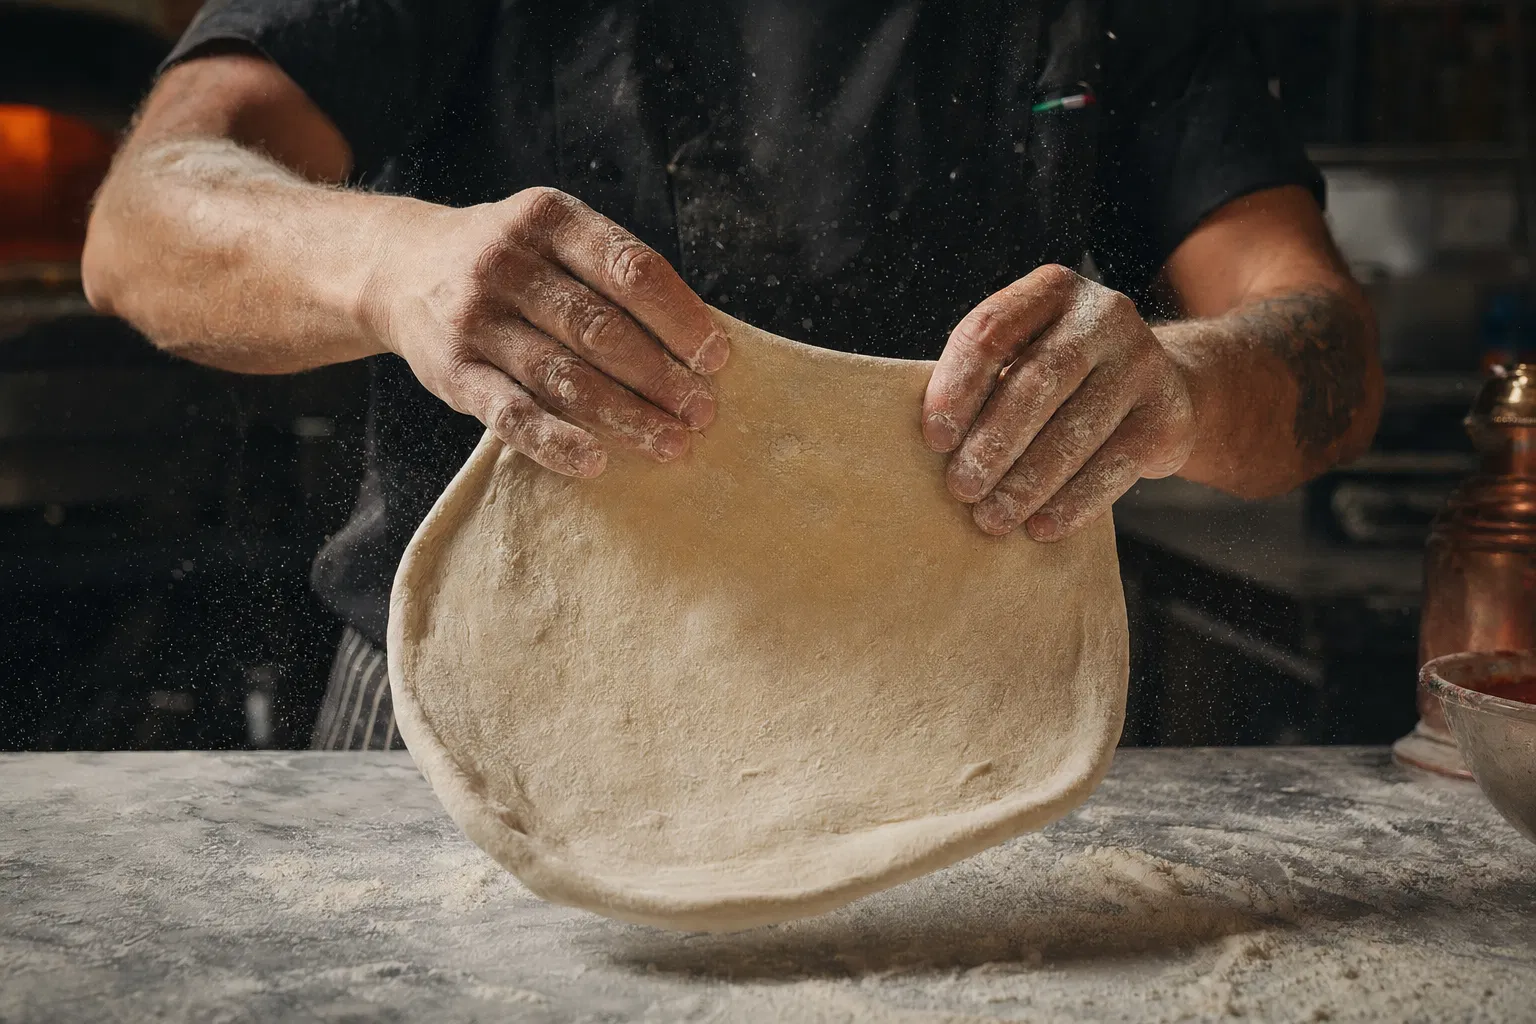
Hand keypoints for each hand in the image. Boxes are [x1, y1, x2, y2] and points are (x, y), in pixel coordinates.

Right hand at [362, 187, 726, 476]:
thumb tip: (698, 345)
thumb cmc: (511, 263)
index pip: (630, 269)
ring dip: (625, 415)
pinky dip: (556, 441)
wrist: (399, 267)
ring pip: (563, 375)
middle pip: (600, 328)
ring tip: (671, 443)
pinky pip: (511, 413)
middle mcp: (507, 262)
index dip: (680, 318)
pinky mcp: (451, 369)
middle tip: (702, 412)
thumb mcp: (554, 238)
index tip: (717, 359)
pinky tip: (596, 462)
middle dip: (661, 376)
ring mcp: (475, 317)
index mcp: (548, 218)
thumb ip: (612, 277)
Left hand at [922, 265, 1194, 538]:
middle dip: (993, 442)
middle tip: (961, 489)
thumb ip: (986, 383)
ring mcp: (1143, 361)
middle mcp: (1103, 315)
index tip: (935, 440)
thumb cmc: (1062, 380)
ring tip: (993, 518)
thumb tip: (937, 446)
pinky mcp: (1167, 415)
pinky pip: (1116, 466)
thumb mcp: (1026, 357)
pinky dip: (1073, 502)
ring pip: (1077, 429)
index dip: (958, 387)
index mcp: (1051, 290)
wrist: (1159, 387)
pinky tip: (1042, 527)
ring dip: (1027, 482)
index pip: (992, 331)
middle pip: (1038, 381)